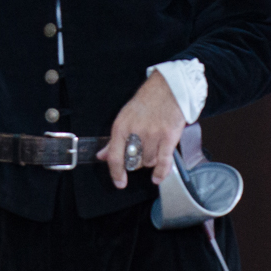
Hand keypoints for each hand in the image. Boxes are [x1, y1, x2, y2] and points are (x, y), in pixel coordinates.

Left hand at [96, 71, 184, 188]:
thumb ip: (114, 140)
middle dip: (136, 162)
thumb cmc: (147, 101)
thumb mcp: (124, 117)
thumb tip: (102, 156)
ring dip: (150, 161)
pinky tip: (157, 178)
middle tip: (141, 153)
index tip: (119, 182)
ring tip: (153, 148)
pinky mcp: (168, 137)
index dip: (116, 173)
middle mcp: (135, 132)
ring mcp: (152, 135)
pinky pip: (163, 162)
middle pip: (133, 161)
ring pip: (149, 162)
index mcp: (121, 127)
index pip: (114, 156)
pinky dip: (160, 172)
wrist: (168, 89)